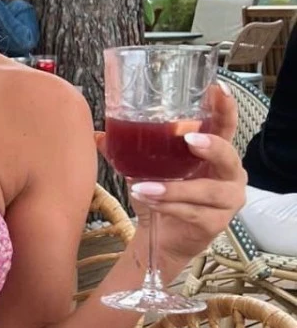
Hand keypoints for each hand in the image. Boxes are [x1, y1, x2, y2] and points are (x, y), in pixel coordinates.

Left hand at [95, 83, 246, 276]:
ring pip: (206, 190)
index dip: (225, 108)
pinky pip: (193, 212)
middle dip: (211, 146)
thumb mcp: (144, 169)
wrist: (161, 237)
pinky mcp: (216, 223)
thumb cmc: (161, 195)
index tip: (217, 90)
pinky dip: (169, 206)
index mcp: (216, 153)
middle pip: (229, 156)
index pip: (226, 126)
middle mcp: (229, 174)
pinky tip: (149, 201)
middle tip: (188, 140)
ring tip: (142, 186)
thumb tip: (99, 134)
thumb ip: (126, 149)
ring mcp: (227, 200)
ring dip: (174, 189)